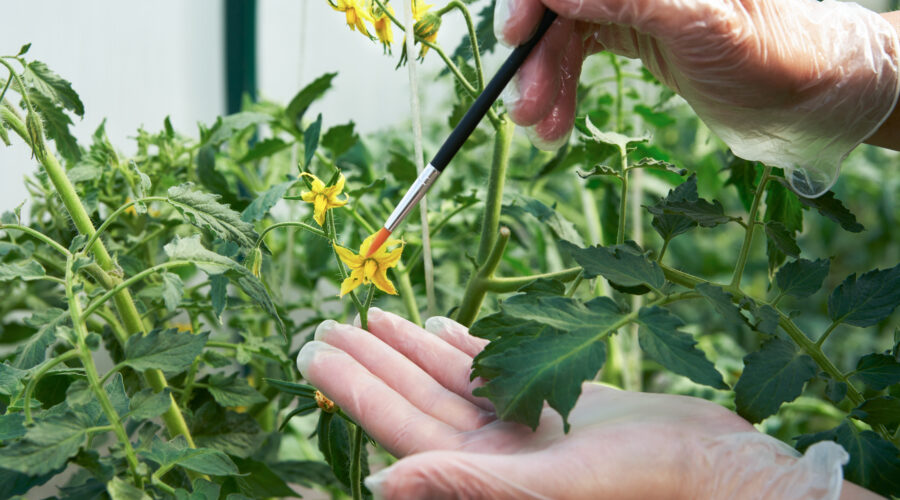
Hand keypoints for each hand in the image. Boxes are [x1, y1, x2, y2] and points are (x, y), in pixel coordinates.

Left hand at [297, 308, 855, 498]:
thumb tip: (382, 481)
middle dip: (370, 361)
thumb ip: (465, 482)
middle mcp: (494, 450)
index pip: (399, 425)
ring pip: (449, 378)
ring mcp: (522, 423)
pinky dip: (462, 346)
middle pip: (415, 397)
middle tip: (325, 323)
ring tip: (372, 316)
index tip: (314, 351)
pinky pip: (494, 367)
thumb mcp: (554, 482)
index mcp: (484, 474)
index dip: (353, 388)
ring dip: (409, 347)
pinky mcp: (553, 397)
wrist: (717, 464)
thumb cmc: (647, 479)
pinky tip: (435, 326)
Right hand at [496, 0, 899, 196]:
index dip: (532, 0)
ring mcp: (633, 1)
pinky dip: (562, 89)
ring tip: (543, 130)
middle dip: (535, 55)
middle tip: (524, 108)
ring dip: (544, 82)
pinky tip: (557, 123)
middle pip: (560, 4)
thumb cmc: (772, 54)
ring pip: (563, 32)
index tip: (514, 37)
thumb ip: (627, 0)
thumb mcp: (699, 25)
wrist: (807, 96)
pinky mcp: (634, 31)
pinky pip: (579, 54)